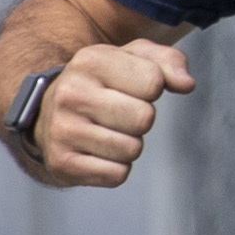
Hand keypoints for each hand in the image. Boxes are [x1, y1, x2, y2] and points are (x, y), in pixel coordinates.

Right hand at [33, 38, 190, 186]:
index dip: (151, 88)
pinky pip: (117, 175)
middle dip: (140, 118)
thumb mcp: (133, 59)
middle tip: (117, 112)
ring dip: (128, 144)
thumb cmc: (103, 83)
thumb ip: (168, 61)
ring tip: (104, 130)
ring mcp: (61, 130)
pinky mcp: (61, 163)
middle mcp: (70, 93)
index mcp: (90, 61)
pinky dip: (114, 168)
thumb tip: (187, 84)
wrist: (47, 114)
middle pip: (144, 118)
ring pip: (132, 150)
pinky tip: (94, 151)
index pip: (153, 81)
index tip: (130, 86)